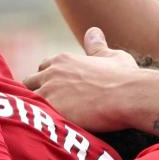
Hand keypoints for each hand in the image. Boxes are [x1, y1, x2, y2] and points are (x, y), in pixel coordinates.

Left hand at [23, 27, 141, 131]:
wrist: (129, 97)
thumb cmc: (125, 78)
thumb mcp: (112, 57)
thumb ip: (97, 46)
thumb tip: (92, 31)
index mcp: (63, 60)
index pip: (43, 68)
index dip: (48, 79)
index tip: (57, 91)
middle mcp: (51, 73)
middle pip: (29, 82)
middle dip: (36, 92)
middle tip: (49, 107)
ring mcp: (49, 91)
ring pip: (29, 100)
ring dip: (36, 108)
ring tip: (46, 120)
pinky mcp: (51, 110)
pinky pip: (35, 116)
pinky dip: (40, 121)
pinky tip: (48, 129)